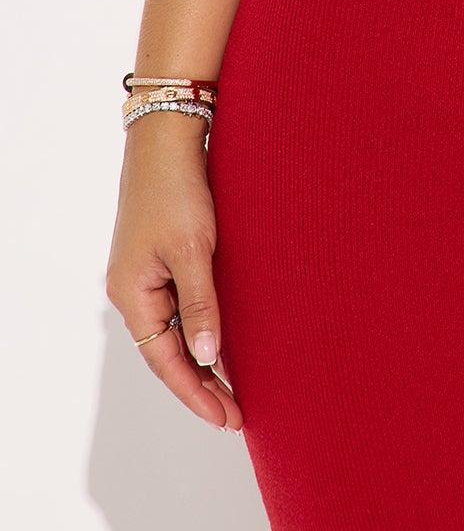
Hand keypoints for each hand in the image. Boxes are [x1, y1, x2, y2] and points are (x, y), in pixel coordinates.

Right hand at [104, 115, 243, 431]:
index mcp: (134, 295)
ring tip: (233, 390)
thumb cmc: (177, 190)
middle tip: (236, 414)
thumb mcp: (193, 250)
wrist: (166, 140)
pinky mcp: (160, 260)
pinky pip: (179, 308)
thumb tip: (207, 357)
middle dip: (200, 385)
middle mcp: (134, 292)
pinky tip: (221, 343)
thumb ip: (200, 305)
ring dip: (201, 360)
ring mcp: (146, 277)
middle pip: (167, 353)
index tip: (226, 417)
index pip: (165, 361)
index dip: (196, 392)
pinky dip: (199, 330)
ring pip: (173, 333)